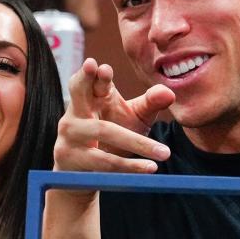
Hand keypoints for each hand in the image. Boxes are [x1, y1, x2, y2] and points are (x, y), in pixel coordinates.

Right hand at [53, 58, 174, 173]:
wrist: (86, 171)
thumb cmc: (113, 136)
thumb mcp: (134, 116)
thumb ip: (150, 103)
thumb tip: (169, 92)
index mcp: (92, 96)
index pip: (91, 79)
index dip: (94, 72)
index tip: (103, 67)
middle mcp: (76, 111)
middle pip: (78, 92)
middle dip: (86, 80)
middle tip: (99, 68)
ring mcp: (70, 134)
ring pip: (103, 131)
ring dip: (135, 142)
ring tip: (164, 153)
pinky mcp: (71, 157)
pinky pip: (103, 161)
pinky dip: (129, 166)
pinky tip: (149, 168)